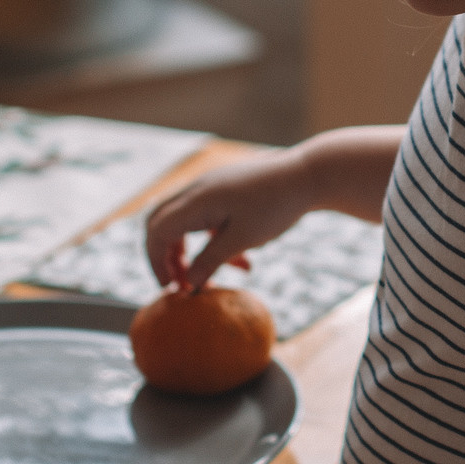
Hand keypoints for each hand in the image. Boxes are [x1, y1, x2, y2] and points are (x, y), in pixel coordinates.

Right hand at [142, 149, 319, 291]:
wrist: (307, 175)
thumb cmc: (276, 206)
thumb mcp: (244, 238)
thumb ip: (212, 260)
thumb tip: (188, 283)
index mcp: (196, 200)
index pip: (157, 231)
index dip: (157, 262)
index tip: (171, 288)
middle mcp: (196, 191)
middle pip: (160, 224)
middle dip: (166, 257)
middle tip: (179, 284)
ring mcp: (209, 189)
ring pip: (182, 223)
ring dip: (189, 252)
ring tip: (207, 280)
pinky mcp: (223, 192)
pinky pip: (205, 219)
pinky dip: (212, 242)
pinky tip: (241, 263)